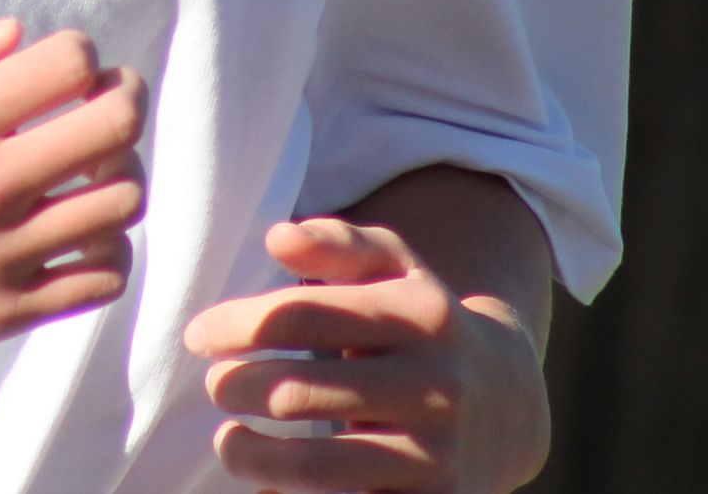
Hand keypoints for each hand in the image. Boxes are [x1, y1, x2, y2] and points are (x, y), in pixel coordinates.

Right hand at [0, 18, 148, 388]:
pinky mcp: (3, 314)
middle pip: (114, 128)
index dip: (76, 50)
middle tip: (106, 93)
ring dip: (120, 169)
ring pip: (121, 203)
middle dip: (123, 95)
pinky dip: (110, 245)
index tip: (57, 60)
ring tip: (91, 162)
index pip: (67, 64)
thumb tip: (13, 35)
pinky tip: (77, 226)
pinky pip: (103, 278)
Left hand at [184, 216, 549, 492]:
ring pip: (319, 467)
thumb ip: (338, 244)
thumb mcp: (396, 269)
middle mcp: (437, 386)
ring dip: (255, 457)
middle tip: (215, 385)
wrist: (510, 404)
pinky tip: (272, 483)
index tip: (196, 335)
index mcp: (423, 315)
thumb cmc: (422, 325)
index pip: (305, 315)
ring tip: (228, 442)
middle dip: (238, 388)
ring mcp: (437, 455)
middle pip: (302, 392)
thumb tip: (277, 237)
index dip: (237, 324)